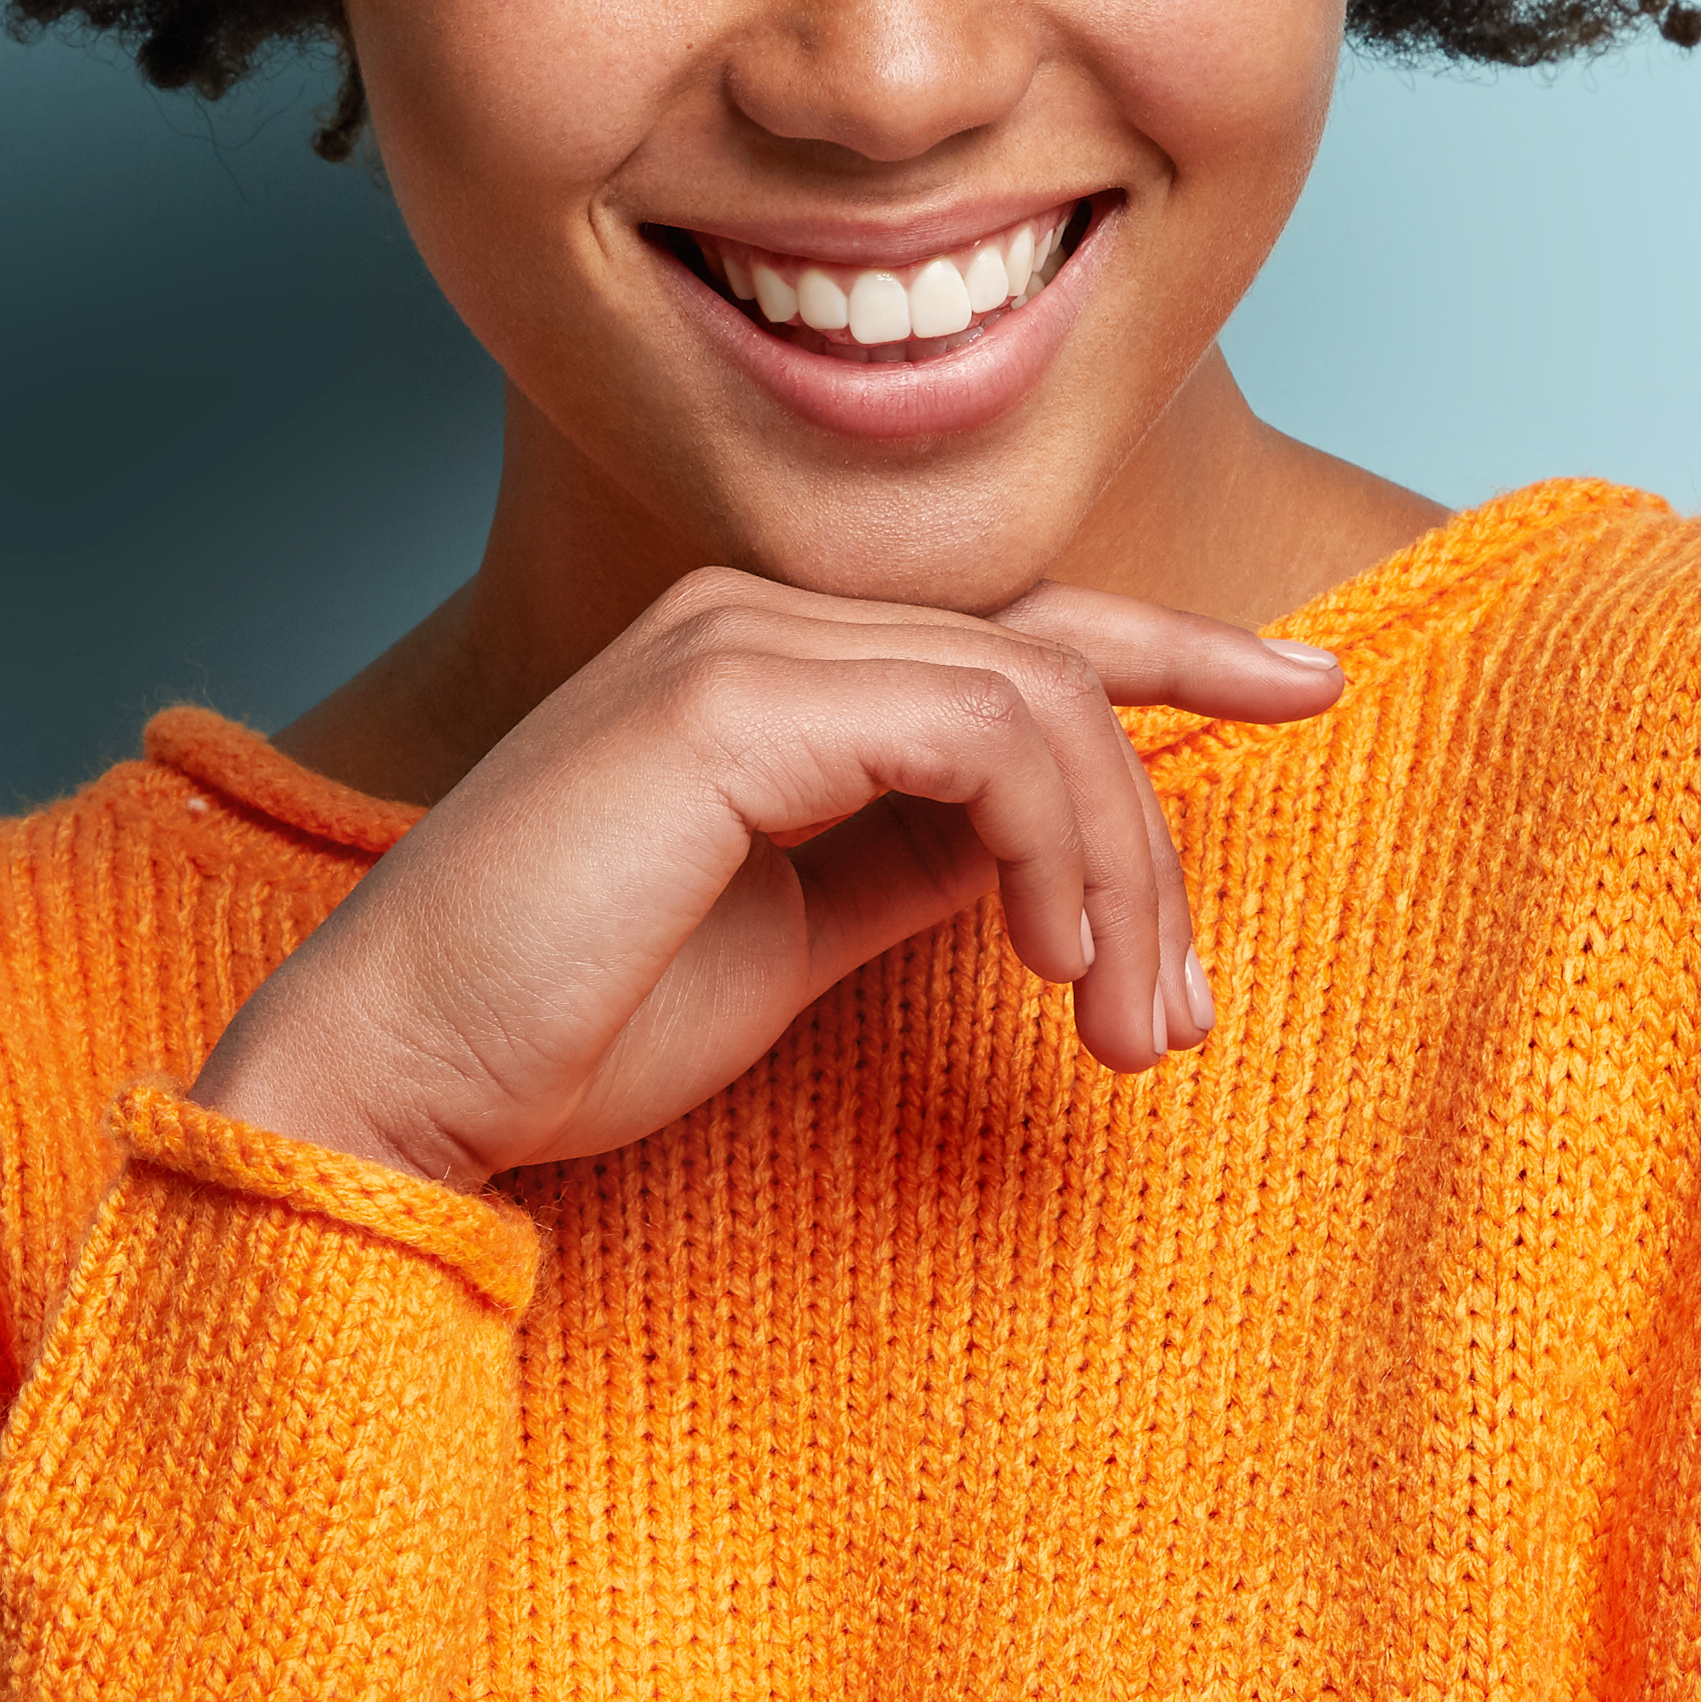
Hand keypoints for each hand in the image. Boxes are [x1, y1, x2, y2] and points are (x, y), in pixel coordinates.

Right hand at [195, 573, 1343, 1191]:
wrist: (395, 1082)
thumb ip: (912, 863)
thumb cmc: (564, 1030)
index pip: (1014, 631)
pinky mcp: (730, 699)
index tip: (1305, 694)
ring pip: (1039, 697)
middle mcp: (751, 619)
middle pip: (1052, 669)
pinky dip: (1054, 839)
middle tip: (1174, 1017)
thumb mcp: (794, 940)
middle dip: (1151, 844)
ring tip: (1126, 1023)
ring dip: (1118, 870)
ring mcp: (738, 643)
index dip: (1177, 650)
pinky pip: (981, 727)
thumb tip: (1045, 846)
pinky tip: (1050, 957)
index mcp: (761, 664)